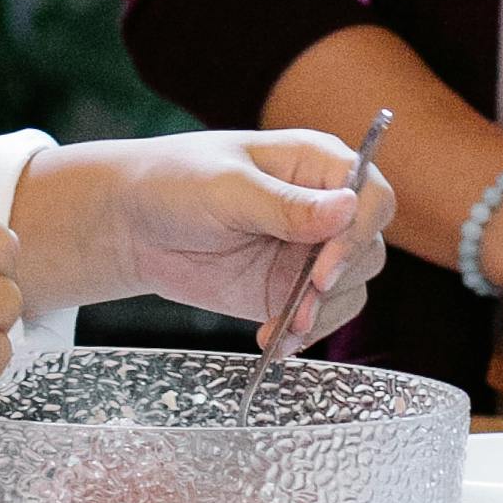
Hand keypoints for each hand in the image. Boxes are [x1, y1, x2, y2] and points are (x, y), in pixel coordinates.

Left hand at [21, 130, 391, 350]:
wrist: (131, 225)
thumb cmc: (174, 182)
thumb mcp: (226, 188)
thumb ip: (285, 205)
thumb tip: (347, 208)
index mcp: (315, 163)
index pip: (371, 196)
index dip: (359, 234)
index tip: (324, 268)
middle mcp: (322, 206)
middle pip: (369, 249)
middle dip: (340, 281)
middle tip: (303, 303)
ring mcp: (307, 251)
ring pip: (351, 289)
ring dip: (323, 315)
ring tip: (281, 327)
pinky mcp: (288, 287)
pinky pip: (318, 316)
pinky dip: (303, 333)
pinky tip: (273, 339)